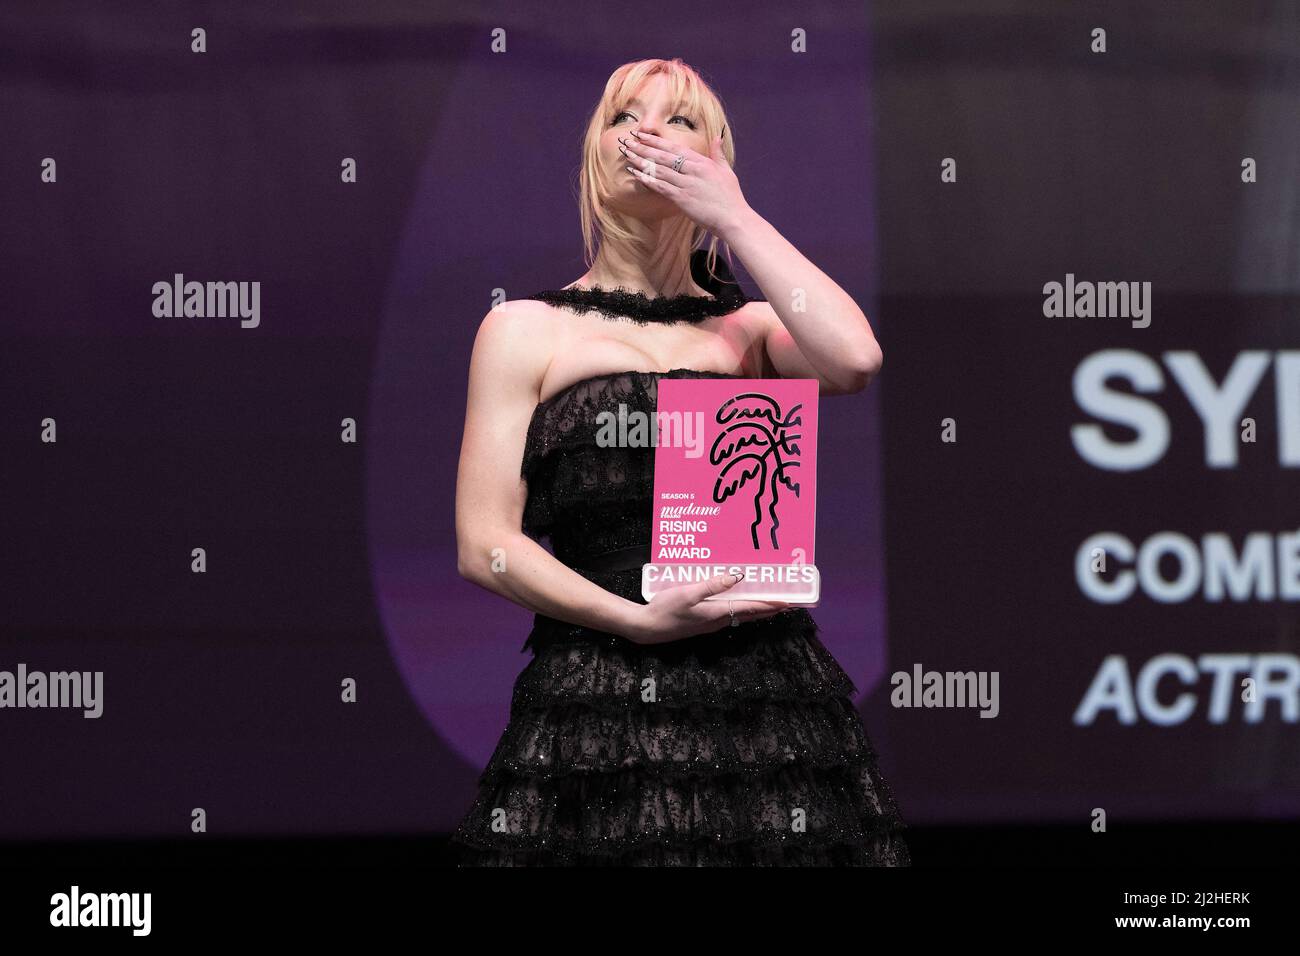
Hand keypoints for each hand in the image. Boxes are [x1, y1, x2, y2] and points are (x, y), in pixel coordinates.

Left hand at [619, 129, 752, 239]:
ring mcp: (687, 184)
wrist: (734, 218)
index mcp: (702, 162)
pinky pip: (661, 187)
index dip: (655, 140)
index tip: (641, 134)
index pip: (674, 147)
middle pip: (663, 156)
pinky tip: (635, 174)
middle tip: (626, 141)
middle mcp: (693, 170)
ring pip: (659, 169)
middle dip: (643, 147)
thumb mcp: (726, 170)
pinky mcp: (683, 199)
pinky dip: (648, 180)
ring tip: (626, 155)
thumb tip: (717, 137)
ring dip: (641, 161)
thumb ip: (718, 153)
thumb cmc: (731, 197)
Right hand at [627, 571, 790, 644]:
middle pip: (750, 614)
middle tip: (786, 602)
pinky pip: (729, 614)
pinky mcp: (702, 622)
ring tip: (769, 601)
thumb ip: (712, 585)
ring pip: (740, 615)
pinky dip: (740, 608)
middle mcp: (718, 620)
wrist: (647, 628)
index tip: (788, 602)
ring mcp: (710, 623)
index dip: (770, 605)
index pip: (751, 608)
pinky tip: (738, 601)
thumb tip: (737, 577)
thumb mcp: (688, 593)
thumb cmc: (666, 609)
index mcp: (717, 613)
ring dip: (756, 609)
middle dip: (769, 608)